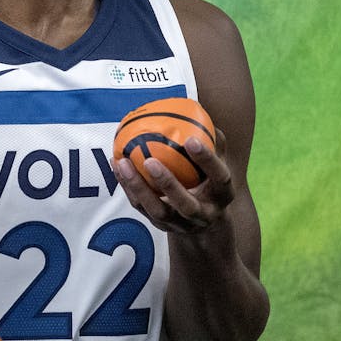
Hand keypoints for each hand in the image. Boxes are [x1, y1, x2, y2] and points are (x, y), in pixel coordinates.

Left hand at [114, 132, 233, 234]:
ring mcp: (181, 224)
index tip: (191, 140)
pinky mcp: (161, 225)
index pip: (219, 177)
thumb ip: (213, 143)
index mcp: (222, 195)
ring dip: (139, 188)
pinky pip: (141, 207)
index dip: (206, 160)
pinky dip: (128, 187)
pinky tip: (118, 166)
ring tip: (124, 163)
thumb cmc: (211, 182)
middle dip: (168, 184)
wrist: (206, 223)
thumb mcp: (219, 165)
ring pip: (158, 211)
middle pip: (186, 204)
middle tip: (150, 161)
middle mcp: (203, 214)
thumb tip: (199, 114)